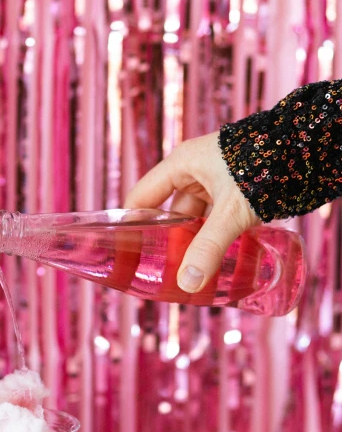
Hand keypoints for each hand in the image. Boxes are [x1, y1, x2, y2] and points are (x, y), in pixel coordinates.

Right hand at [124, 131, 259, 292]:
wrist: (307, 148)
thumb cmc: (264, 166)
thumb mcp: (232, 212)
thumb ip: (208, 247)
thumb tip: (187, 283)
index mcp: (181, 164)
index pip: (141, 197)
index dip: (130, 224)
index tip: (125, 252)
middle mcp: (194, 170)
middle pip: (169, 213)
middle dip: (168, 242)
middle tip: (161, 272)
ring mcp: (215, 180)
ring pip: (196, 219)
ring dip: (195, 242)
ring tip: (189, 272)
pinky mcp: (234, 190)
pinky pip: (215, 218)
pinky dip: (215, 237)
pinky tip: (215, 259)